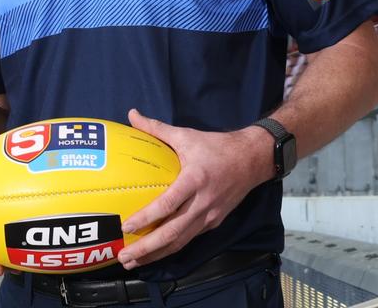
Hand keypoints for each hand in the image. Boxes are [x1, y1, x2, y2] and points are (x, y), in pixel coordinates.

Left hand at [116, 109, 271, 269]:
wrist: (254, 159)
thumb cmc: (216, 147)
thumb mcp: (186, 135)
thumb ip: (156, 128)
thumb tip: (131, 114)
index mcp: (194, 180)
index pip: (168, 205)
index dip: (146, 218)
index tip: (126, 226)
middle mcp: (202, 203)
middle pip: (172, 233)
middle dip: (147, 249)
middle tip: (124, 257)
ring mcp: (210, 216)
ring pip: (180, 242)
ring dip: (156, 255)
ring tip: (133, 262)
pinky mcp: (214, 222)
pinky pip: (189, 239)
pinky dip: (171, 248)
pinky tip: (155, 253)